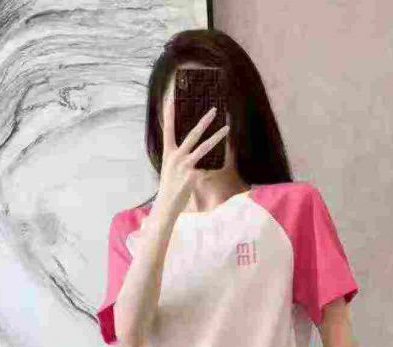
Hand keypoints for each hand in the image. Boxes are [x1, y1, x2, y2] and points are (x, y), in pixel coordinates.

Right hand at [154, 85, 229, 218]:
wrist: (166, 205)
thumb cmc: (169, 187)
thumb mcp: (170, 168)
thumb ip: (180, 157)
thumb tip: (192, 150)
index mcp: (168, 153)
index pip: (168, 128)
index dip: (169, 112)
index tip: (170, 96)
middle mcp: (176, 156)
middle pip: (192, 134)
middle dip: (204, 121)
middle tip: (214, 109)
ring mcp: (185, 165)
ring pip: (204, 147)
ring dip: (217, 136)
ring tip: (227, 128)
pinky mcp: (193, 175)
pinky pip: (205, 168)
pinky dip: (207, 171)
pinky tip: (205, 175)